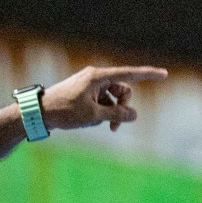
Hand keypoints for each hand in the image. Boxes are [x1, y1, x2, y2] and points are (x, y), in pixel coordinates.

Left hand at [38, 66, 167, 132]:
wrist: (37, 113)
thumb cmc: (63, 112)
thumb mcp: (92, 116)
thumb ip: (115, 115)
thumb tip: (134, 115)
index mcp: (98, 76)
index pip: (129, 74)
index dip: (148, 75)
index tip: (164, 75)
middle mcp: (95, 77)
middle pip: (121, 91)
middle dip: (122, 108)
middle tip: (113, 128)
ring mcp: (88, 86)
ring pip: (111, 99)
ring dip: (109, 114)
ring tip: (96, 125)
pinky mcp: (83, 94)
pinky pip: (100, 103)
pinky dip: (98, 114)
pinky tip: (86, 122)